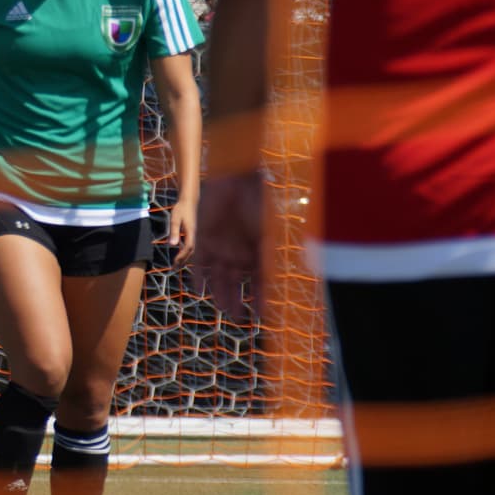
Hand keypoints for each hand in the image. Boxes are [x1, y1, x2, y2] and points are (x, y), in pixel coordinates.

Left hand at [165, 194, 198, 266]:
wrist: (189, 201)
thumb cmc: (181, 209)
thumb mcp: (174, 219)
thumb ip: (174, 232)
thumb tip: (171, 245)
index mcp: (191, 233)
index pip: (187, 248)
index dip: (181, 257)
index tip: (174, 263)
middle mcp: (194, 235)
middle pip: (190, 252)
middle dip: (183, 261)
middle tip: (174, 269)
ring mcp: (194, 234)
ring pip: (191, 249)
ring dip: (184, 258)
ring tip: (176, 265)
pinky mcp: (192, 233)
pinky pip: (190, 245)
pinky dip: (185, 252)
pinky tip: (180, 254)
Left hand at [191, 171, 263, 323]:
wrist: (238, 177)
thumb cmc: (260, 202)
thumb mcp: (271, 232)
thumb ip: (276, 256)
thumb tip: (296, 278)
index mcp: (257, 252)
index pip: (259, 282)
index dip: (260, 298)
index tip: (260, 315)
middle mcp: (239, 253)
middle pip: (236, 283)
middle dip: (236, 300)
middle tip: (236, 316)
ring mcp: (221, 247)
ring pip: (219, 277)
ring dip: (219, 293)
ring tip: (223, 308)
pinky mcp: (203, 238)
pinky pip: (199, 263)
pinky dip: (199, 276)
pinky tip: (199, 290)